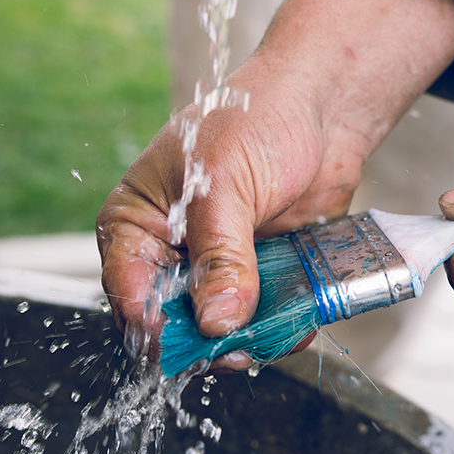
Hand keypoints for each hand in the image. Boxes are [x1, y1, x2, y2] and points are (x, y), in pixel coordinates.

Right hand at [96, 82, 353, 367]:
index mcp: (139, 222)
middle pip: (174, 321)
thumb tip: (216, 320)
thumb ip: (221, 254)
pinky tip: (299, 323)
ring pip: (223, 329)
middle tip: (236, 348)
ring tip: (272, 335)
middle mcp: (174, 251)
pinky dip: (282, 327)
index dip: (152, 323)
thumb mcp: (227, 183)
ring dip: (248, 339)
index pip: (128, 288)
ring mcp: (220, 266)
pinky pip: (267, 317)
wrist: (324, 105)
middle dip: (204, 341)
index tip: (186, 342)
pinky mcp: (264, 275)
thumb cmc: (257, 118)